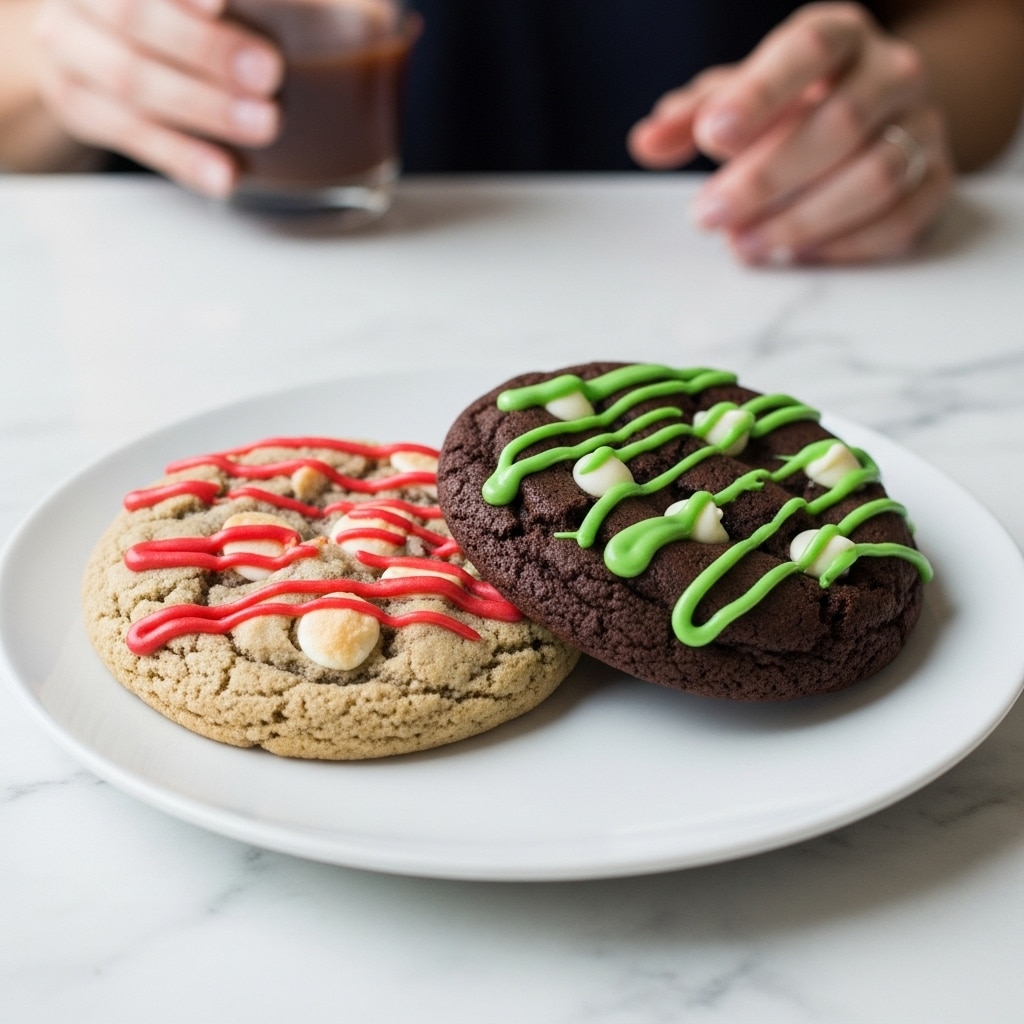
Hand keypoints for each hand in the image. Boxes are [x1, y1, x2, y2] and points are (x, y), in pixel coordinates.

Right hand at [33, 0, 283, 195]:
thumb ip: (267, 1)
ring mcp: (67, 45)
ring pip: (130, 80)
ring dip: (203, 107)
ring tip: (263, 126)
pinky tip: (226, 175)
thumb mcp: (215, 5)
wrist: (106, 35)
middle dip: (207, 49)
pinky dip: (183, 156)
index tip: (224, 4)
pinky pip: (129, 133)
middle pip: (135, 15)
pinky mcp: (73, 101)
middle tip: (269, 75)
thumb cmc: (183, 11)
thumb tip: (338, 15)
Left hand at [627, 2, 954, 264]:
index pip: (808, 50)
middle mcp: (892, 73)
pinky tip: (794, 254)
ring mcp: (923, 127)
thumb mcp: (739, 98)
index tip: (712, 136)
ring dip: (802, 220)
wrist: (878, 114)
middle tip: (709, 215)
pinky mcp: (935, 182)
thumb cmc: (794, 104)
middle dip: (767, 178)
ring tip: (743, 245)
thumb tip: (647, 142)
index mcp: (840, 35)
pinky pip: (899, 219)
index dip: (760, 93)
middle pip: (842, 122)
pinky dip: (843, 245)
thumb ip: (691, 116)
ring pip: (875, 176)